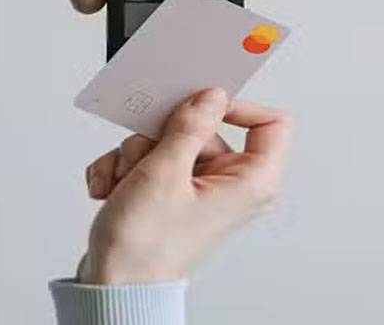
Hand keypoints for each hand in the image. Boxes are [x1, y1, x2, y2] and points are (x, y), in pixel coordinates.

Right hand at [79, 89, 289, 284]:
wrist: (111, 286)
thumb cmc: (145, 248)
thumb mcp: (165, 172)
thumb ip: (189, 125)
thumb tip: (210, 96)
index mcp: (253, 182)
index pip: (272, 123)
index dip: (238, 107)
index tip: (201, 104)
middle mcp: (234, 185)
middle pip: (206, 129)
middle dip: (162, 138)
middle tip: (144, 157)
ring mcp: (203, 189)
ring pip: (172, 142)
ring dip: (137, 155)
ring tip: (125, 182)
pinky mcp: (176, 193)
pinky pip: (154, 159)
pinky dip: (128, 169)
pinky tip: (113, 188)